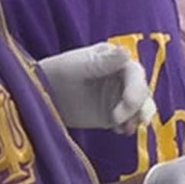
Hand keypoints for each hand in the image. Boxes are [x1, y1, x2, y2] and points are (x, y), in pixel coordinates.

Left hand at [36, 43, 154, 131]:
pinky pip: (128, 121)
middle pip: (141, 91)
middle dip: (137, 107)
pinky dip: (127, 127)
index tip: (127, 104)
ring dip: (137, 117)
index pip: (135, 73)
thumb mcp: (79, 66)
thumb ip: (104, 62)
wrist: (43, 94)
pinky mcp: (113, 115)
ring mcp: (119, 97)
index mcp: (116, 60)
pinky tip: (119, 130)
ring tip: (126, 129)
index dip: (136, 89)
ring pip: (139, 107)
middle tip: (120, 120)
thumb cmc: (58, 73)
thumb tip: (126, 53)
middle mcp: (122, 77)